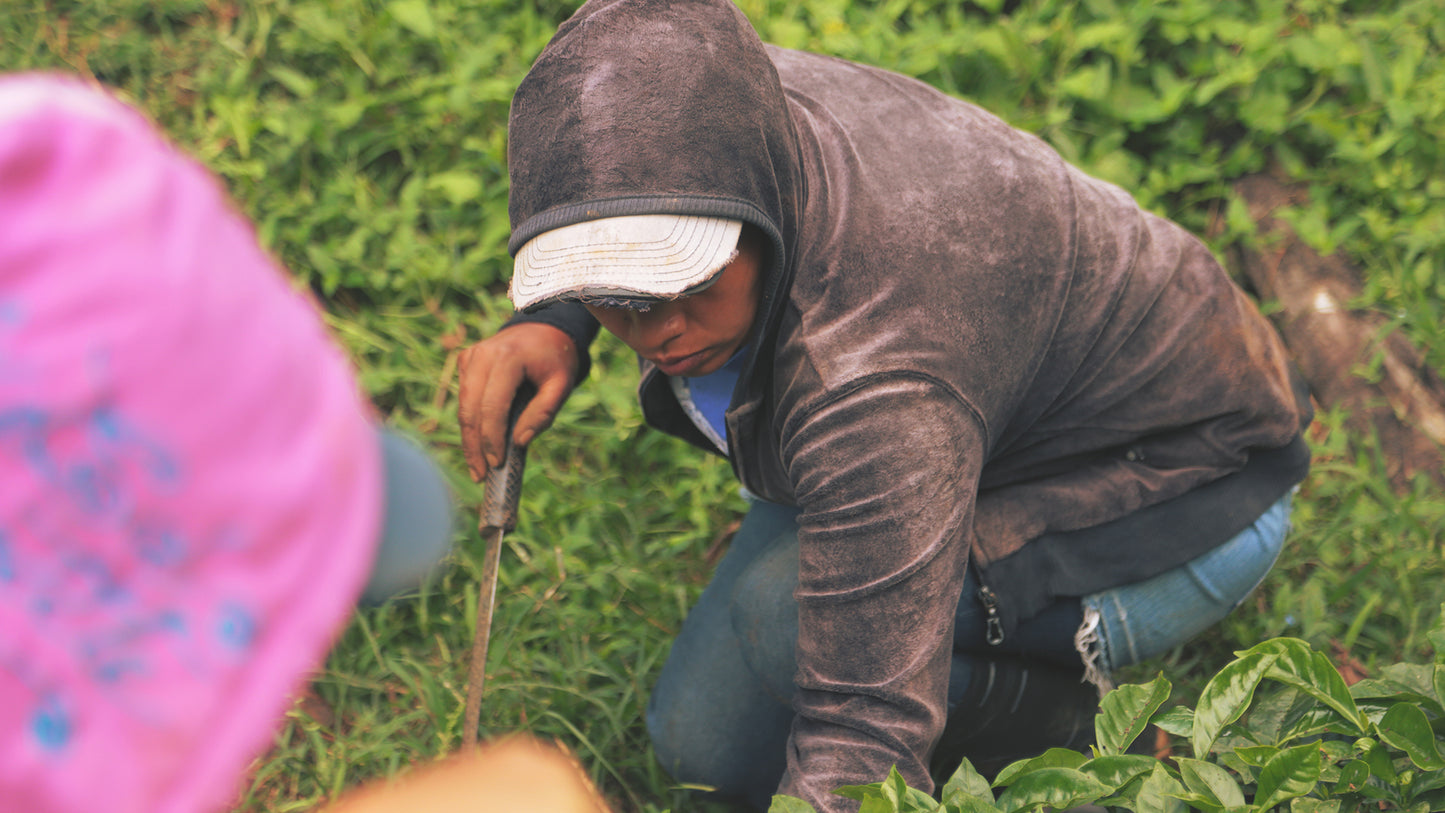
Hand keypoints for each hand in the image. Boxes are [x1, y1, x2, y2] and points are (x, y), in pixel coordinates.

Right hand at [457, 322, 578, 481]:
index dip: (491, 438)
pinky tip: (479, 445)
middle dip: (474, 446)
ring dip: (468, 438)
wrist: (544, 329)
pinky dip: (471, 422)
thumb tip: (519, 442)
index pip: (492, 405)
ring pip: (462, 406)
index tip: (496, 464)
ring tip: (477, 468)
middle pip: (470, 409)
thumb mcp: (561, 385)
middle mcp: (483, 354)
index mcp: (508, 357)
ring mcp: (471, 356)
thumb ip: (543, 413)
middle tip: (480, 475)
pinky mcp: (465, 361)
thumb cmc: (556, 360)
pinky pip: (464, 397)